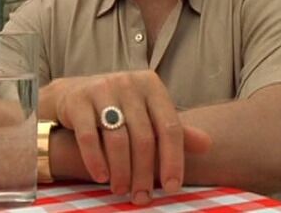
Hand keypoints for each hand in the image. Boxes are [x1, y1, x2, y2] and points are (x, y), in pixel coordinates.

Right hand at [47, 71, 210, 204]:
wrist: (73, 93)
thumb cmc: (118, 108)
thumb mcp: (147, 114)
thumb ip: (174, 130)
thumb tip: (208, 145)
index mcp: (151, 85)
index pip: (170, 127)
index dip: (173, 160)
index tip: (173, 187)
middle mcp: (129, 83)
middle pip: (144, 137)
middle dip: (144, 173)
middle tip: (142, 197)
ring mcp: (102, 89)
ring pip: (117, 139)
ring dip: (121, 171)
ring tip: (121, 190)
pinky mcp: (78, 100)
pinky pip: (89, 137)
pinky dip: (96, 161)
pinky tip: (102, 177)